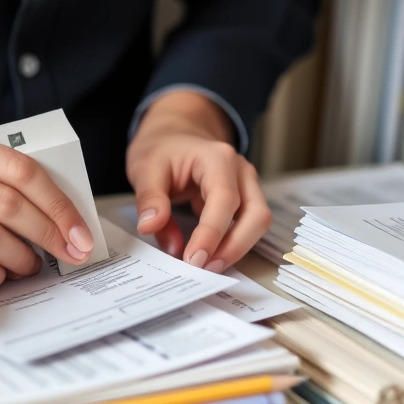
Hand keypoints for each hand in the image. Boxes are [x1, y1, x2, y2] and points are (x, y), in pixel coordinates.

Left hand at [126, 91, 271, 272]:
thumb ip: (149, 198)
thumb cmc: (162, 148)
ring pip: (258, 223)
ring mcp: (246, 185)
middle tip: (202, 268)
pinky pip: (247, 226)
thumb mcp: (145, 168)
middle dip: (233, 248)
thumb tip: (151, 227)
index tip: (193, 259)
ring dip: (236, 249)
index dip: (211, 234)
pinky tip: (210, 257)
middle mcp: (240, 171)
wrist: (174, 134)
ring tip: (207, 267)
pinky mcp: (243, 200)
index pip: (224, 200)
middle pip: (256, 215)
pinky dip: (232, 244)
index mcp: (218, 158)